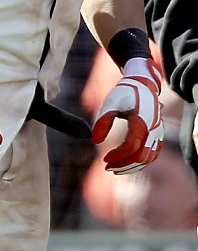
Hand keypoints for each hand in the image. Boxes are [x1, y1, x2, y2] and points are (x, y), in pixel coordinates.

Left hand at [91, 57, 163, 173]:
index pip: (131, 147)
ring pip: (149, 157)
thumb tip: (94, 141)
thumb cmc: (124, 92)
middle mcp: (154, 130)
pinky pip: (153, 153)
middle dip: (124, 165)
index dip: (118, 156)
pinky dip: (141, 161)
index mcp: (142, 122)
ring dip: (133, 166)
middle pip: (142, 156)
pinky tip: (127, 162)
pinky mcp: (158, 134)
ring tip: (115, 168)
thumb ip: (102, 122)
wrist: (142, 84)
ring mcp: (159, 133)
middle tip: (107, 168)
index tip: (104, 159)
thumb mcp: (110, 104)